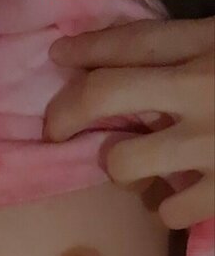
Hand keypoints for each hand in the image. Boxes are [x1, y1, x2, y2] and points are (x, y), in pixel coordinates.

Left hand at [46, 18, 214, 229]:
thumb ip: (187, 49)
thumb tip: (119, 56)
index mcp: (210, 45)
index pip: (134, 42)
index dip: (88, 49)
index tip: (58, 56)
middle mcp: (203, 89)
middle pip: (105, 93)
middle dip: (67, 113)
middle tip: (56, 132)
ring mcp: (211, 144)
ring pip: (123, 162)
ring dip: (124, 169)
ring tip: (148, 168)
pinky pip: (167, 212)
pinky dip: (167, 208)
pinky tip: (179, 195)